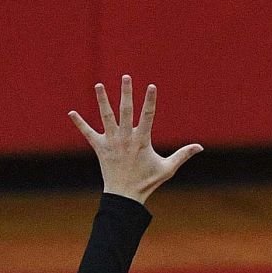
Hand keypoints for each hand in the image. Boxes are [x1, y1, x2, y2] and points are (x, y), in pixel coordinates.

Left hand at [68, 77, 201, 203]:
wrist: (125, 196)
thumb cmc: (148, 182)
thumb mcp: (168, 168)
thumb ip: (183, 155)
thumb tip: (200, 147)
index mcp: (142, 140)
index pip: (148, 116)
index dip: (150, 100)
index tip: (151, 86)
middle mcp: (126, 138)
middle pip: (126, 111)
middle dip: (126, 93)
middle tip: (126, 77)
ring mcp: (111, 142)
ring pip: (106, 117)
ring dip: (102, 101)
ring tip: (99, 85)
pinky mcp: (100, 148)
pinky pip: (88, 133)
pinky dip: (80, 124)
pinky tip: (71, 113)